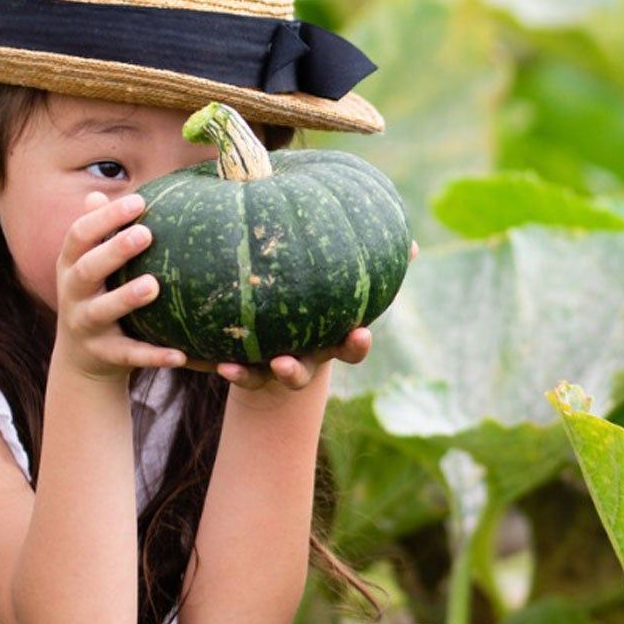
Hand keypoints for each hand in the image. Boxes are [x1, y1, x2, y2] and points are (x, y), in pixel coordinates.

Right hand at [53, 190, 186, 382]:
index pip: (80, 234)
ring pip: (102, 311)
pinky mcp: (103, 354)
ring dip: (126, 298)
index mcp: (70, 264)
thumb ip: (99, 233)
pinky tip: (179, 354)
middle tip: (146, 234)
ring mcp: (85, 325)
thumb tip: (100, 192)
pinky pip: (129, 355)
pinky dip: (152, 355)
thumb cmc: (97, 295)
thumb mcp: (90, 263)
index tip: (138, 201)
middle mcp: (72, 293)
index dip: (105, 217)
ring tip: (153, 286)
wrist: (81, 357)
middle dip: (114, 250)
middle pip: (88, 268)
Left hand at [179, 238, 418, 392]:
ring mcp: (268, 366)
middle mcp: (299, 358)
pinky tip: (208, 355)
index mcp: (327, 339)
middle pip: (301, 376)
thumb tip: (415, 244)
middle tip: (284, 364)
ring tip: (231, 367)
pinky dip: (222, 365)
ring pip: (260, 379)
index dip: (356, 346)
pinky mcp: (241, 364)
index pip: (348, 349)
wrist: (281, 325)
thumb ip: (371, 260)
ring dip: (248, 376)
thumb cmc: (319, 293)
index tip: (360, 333)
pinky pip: (231, 368)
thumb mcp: (344, 277)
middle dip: (294, 373)